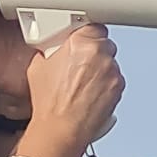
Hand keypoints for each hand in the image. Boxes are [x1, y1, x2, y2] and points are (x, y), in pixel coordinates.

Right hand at [25, 22, 123, 154]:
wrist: (61, 129)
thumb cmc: (48, 103)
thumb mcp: (37, 67)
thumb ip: (51, 51)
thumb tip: (54, 49)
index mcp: (80, 42)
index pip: (92, 26)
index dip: (85, 35)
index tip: (79, 43)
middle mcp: (100, 53)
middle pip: (103, 43)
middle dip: (93, 52)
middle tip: (77, 66)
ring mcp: (112, 70)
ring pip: (110, 62)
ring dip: (100, 69)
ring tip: (82, 86)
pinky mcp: (119, 86)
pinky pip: (115, 79)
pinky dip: (106, 85)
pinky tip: (90, 95)